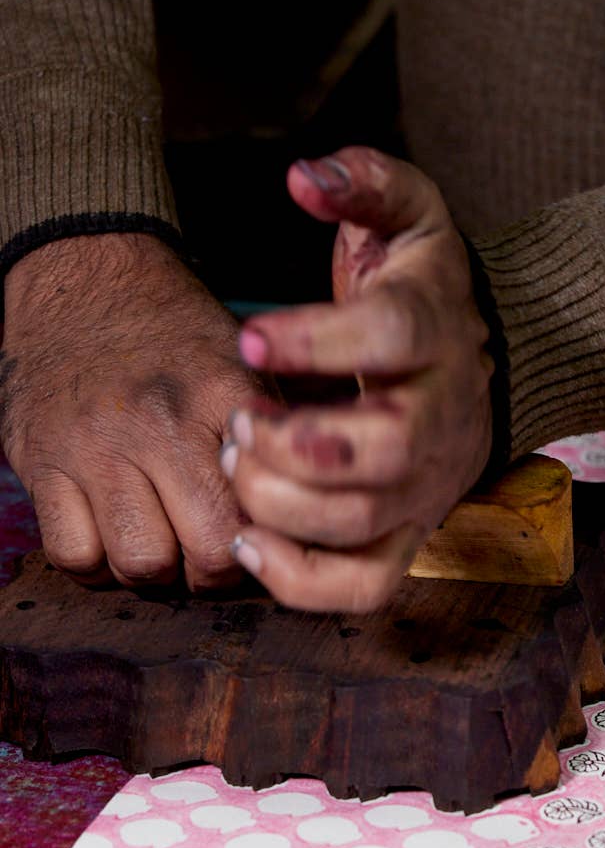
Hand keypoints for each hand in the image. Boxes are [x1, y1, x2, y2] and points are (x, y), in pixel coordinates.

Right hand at [1, 233, 265, 589]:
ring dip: (157, 568)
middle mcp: (158, 423)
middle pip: (209, 550)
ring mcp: (94, 447)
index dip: (274, 537)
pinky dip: (95, 561)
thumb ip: (282, 433)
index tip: (267, 532)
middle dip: (217, 567)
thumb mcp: (243, 363)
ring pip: (141, 564)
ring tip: (162, 535)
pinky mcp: (40, 463)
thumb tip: (321, 506)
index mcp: (221, 397)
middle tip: (213, 546)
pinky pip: (75, 555)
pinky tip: (110, 533)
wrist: (82, 279)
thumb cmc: (176, 337)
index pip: (267, 505)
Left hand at [222, 148, 492, 611]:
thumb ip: (364, 183)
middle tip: (240, 422)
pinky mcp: (412, 532)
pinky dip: (302, 581)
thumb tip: (304, 178)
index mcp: (437, 333)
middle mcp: (442, 417)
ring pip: (365, 521)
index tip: (249, 339)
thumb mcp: (410, 216)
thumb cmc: (425, 291)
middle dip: (296, 443)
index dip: (317, 340)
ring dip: (283, 503)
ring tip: (237, 464)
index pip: (391, 335)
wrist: (490, 361)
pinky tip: (250, 540)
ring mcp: (429, 484)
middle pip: (385, 448)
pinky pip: (366, 586)